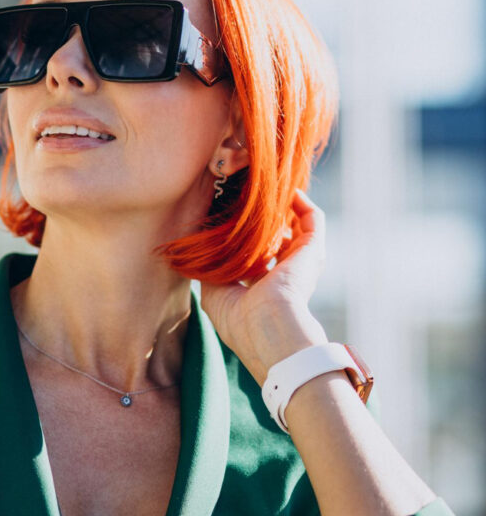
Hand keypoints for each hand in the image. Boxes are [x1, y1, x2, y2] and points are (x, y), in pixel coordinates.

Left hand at [200, 188, 328, 386]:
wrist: (271, 330)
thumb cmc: (241, 320)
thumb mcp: (216, 294)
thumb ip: (212, 269)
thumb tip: (202, 250)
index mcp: (263, 289)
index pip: (259, 257)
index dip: (247, 237)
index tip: (231, 216)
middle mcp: (285, 275)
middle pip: (279, 238)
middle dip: (266, 218)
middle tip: (248, 194)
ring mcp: (301, 263)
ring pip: (298, 226)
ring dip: (284, 206)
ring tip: (268, 186)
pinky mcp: (313, 251)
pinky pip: (313, 219)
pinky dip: (302, 202)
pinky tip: (287, 189)